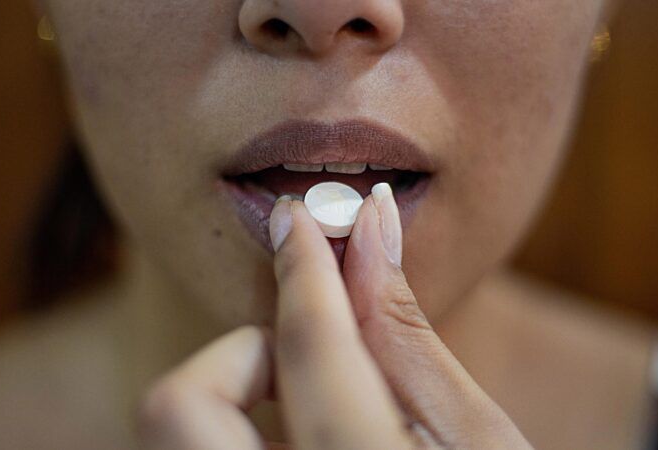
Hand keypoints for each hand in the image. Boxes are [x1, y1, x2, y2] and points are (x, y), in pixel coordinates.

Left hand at [136, 184, 532, 448]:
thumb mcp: (480, 443)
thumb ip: (407, 337)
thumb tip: (371, 227)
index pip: (311, 349)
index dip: (305, 267)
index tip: (299, 219)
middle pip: (176, 405)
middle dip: (239, 356)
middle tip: (304, 358)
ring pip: (177, 438)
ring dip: (238, 401)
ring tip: (315, 415)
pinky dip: (242, 438)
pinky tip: (304, 445)